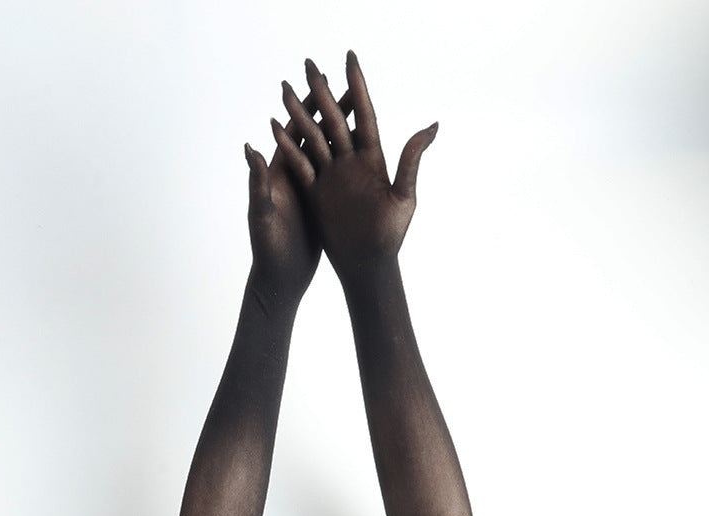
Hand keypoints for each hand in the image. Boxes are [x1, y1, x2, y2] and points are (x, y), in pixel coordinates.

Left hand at [245, 88, 350, 307]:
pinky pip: (339, 176)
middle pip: (317, 134)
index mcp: (282, 173)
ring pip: (331, 152)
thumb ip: (257, 182)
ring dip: (345, 131)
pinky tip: (366, 153)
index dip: (310, 104)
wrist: (281, 277)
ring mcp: (312, 189)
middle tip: (348, 83)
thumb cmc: (267, 248)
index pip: (298, 130)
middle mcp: (297, 176)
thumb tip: (250, 148)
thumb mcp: (261, 214)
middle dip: (331, 108)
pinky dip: (351, 161)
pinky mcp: (322, 204)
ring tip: (362, 111)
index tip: (323, 77)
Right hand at [272, 51, 437, 289]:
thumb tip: (432, 125)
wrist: (367, 265)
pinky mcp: (315, 193)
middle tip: (310, 63)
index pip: (363, 113)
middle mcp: (350, 163)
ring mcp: (331, 176)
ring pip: (313, 138)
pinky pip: (300, 166)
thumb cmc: (390, 236)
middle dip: (322, 91)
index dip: (356, 86)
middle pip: (334, 120)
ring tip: (285, 89)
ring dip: (300, 114)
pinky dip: (289, 148)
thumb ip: (411, 159)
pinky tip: (276, 129)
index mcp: (373, 159)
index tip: (349, 58)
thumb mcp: (404, 197)